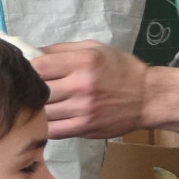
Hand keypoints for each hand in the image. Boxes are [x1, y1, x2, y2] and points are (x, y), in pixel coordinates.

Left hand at [35, 40, 151, 141]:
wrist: (148, 97)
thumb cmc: (121, 69)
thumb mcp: (95, 48)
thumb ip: (62, 49)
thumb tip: (31, 53)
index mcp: (84, 61)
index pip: (39, 66)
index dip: (30, 69)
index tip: (32, 71)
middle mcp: (82, 85)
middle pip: (38, 90)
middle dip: (33, 89)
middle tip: (34, 89)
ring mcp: (83, 109)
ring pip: (43, 112)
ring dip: (39, 108)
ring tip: (43, 103)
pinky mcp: (85, 127)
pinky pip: (53, 129)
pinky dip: (46, 124)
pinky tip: (51, 118)